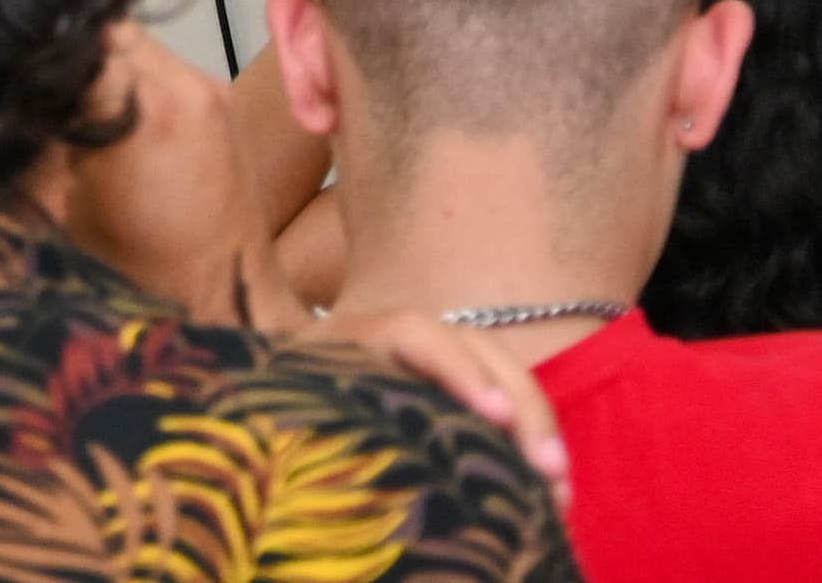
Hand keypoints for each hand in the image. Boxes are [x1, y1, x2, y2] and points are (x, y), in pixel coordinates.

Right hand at [54, 18, 263, 321]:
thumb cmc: (142, 277)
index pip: (68, 36)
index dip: (28, 51)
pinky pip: (155, 57)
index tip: (6, 74)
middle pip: (98, 25)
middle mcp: (183, 86)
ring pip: (127, 32)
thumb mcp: (58, 207)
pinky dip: (123, 73)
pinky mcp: (218, 95)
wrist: (227, 302)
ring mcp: (208, 86)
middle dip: (61, 50)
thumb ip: (31, 133)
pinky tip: (108, 116)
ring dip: (93, 57)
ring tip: (73, 106)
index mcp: (140, 112)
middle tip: (35, 92)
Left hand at [294, 309, 573, 513]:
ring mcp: (428, 361)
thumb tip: (359, 464)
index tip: (494, 415)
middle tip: (550, 471)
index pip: (412, 331)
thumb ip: (320, 421)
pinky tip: (551, 488)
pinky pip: (503, 407)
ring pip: (501, 377)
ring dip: (538, 429)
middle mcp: (397, 339)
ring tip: (559, 489)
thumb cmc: (270, 410)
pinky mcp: (449, 393)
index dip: (457, 367)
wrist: (262, 400)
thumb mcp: (286, 406)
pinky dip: (530, 443)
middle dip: (522, 407)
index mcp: (348, 335)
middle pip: (476, 350)